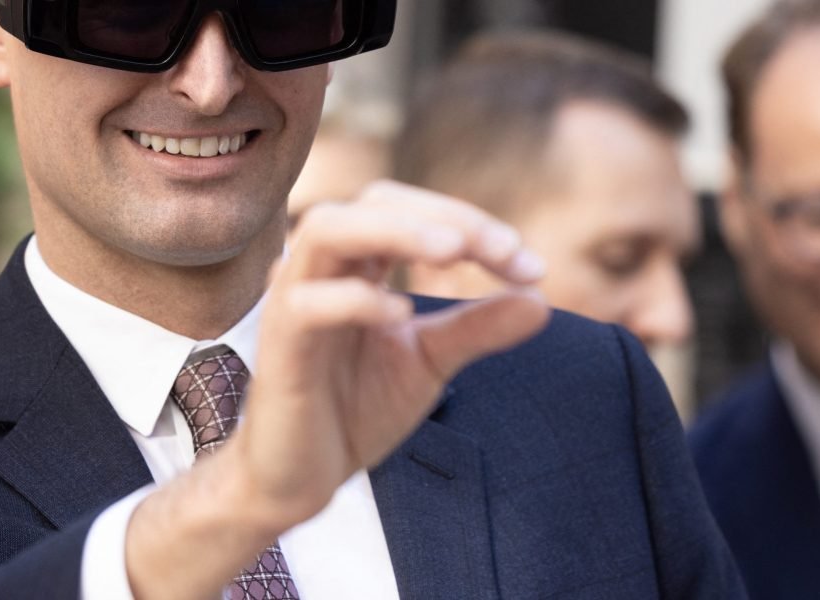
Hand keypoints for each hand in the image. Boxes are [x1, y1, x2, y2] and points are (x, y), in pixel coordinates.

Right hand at [127, 181, 549, 599]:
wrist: (303, 474)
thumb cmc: (357, 406)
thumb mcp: (431, 360)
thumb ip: (478, 327)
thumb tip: (541, 300)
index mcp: (358, 261)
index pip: (414, 211)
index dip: (473, 225)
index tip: (530, 269)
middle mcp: (322, 267)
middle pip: (374, 202)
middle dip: (444, 218)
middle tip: (505, 252)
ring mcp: (293, 300)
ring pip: (326, 229)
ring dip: (395, 232)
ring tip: (451, 252)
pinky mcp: (278, 345)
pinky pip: (305, 303)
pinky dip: (355, 299)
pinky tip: (400, 314)